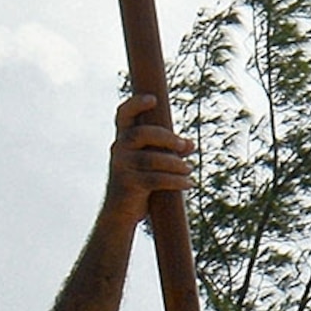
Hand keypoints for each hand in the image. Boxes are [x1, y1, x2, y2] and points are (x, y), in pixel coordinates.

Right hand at [103, 94, 193, 208]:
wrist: (122, 212)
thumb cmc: (141, 181)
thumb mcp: (154, 163)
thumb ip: (170, 151)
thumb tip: (191, 144)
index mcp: (124, 139)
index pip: (123, 116)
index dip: (135, 104)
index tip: (153, 98)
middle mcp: (119, 150)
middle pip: (140, 134)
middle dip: (166, 138)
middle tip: (185, 146)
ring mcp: (121, 167)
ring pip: (150, 159)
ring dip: (175, 163)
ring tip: (189, 169)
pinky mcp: (128, 185)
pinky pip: (154, 180)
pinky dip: (176, 181)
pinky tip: (189, 184)